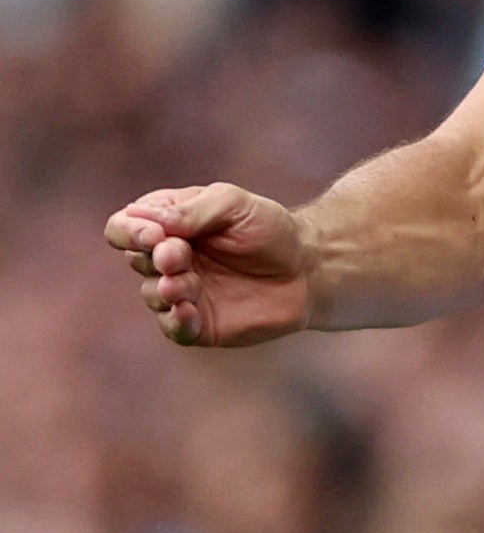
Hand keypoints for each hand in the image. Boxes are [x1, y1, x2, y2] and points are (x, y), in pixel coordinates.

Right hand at [105, 184, 315, 346]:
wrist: (311, 267)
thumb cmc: (271, 229)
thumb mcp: (233, 204)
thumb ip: (191, 210)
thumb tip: (144, 219)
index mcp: (169, 225)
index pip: (123, 227)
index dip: (130, 231)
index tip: (154, 234)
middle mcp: (168, 259)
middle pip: (135, 260)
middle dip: (154, 258)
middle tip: (178, 255)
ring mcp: (183, 292)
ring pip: (152, 294)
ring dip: (166, 288)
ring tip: (186, 283)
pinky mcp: (200, 323)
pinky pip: (173, 328)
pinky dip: (175, 321)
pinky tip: (188, 311)